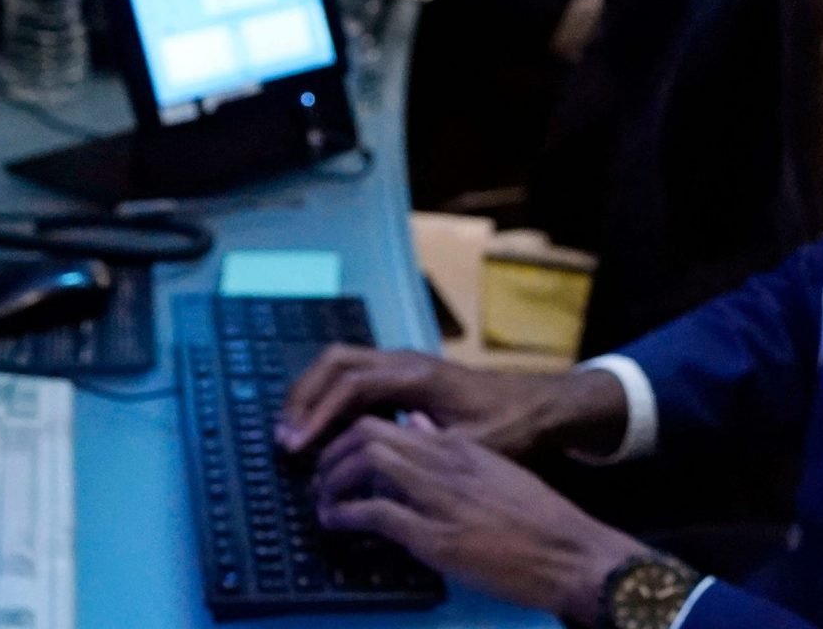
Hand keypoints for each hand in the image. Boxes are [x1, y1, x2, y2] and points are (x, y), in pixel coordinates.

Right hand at [276, 346, 625, 458]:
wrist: (541, 406)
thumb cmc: (511, 427)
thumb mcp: (472, 444)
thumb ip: (426, 448)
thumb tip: (377, 460)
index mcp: (417, 376)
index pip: (352, 384)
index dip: (319, 413)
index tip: (296, 444)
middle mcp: (405, 362)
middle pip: (336, 362)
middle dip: (303, 396)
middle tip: (282, 438)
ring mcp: (403, 365)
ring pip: (341, 365)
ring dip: (312, 394)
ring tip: (291, 434)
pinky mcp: (403, 376)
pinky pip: (353, 377)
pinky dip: (328, 397)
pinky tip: (319, 430)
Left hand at [311, 416, 651, 623]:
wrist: (572, 552)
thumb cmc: (539, 520)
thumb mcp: (497, 474)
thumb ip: (456, 454)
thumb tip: (415, 430)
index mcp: (461, 447)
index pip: (388, 423)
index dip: (351, 439)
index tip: (339, 459)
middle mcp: (446, 462)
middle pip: (368, 433)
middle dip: (332, 454)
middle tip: (319, 479)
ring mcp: (440, 496)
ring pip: (366, 462)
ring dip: (331, 482)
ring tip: (323, 502)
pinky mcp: (435, 535)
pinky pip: (374, 512)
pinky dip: (344, 515)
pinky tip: (335, 524)